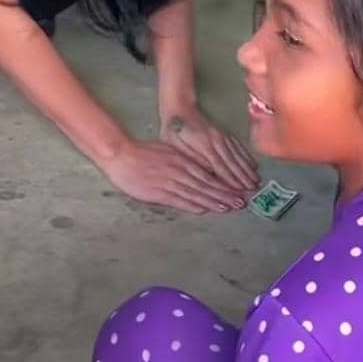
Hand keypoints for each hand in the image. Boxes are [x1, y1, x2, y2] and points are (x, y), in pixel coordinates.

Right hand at [103, 137, 249, 214]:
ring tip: (228, 208)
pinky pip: (178, 199)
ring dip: (213, 201)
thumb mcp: (169, 152)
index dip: (224, 184)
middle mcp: (179, 170)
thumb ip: (185, 162)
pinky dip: (192, 204)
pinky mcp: (157, 191)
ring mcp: (168, 181)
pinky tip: (204, 209)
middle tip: (240, 203)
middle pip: (206, 184)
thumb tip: (202, 171)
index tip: (237, 191)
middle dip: (225, 194)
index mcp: (182, 160)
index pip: (208, 174)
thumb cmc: (144, 153)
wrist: (121, 155)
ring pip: (195, 192)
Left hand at [160, 105, 257, 191]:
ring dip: (247, 168)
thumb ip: (193, 160)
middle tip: (253, 188)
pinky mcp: (224, 133)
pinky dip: (246, 156)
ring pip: (237, 154)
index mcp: (203, 144)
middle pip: (232, 161)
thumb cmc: (174, 131)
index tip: (239, 189)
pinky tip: (252, 163)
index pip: (219, 165)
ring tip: (256, 179)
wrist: (180, 108)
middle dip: (244, 176)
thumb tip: (209, 174)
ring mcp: (221, 135)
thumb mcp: (177, 148)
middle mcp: (216, 140)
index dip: (230, 178)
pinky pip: (238, 146)